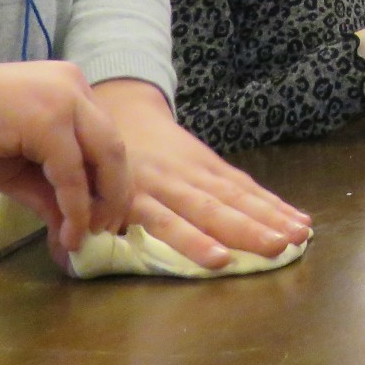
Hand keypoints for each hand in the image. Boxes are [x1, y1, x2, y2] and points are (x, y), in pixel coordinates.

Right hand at [0, 38, 129, 255]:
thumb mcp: (16, 166)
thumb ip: (50, 191)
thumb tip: (74, 231)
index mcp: (71, 89)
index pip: (106, 140)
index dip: (111, 183)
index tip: (102, 220)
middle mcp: (75, 86)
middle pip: (115, 148)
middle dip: (115, 196)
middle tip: (103, 233)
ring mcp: (63, 97)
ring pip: (103, 157)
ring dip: (100, 205)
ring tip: (86, 238)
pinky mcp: (45, 118)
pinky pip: (71, 171)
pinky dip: (75, 206)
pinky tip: (68, 233)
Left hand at [90, 79, 311, 269]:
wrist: (119, 104)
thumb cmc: (93, 159)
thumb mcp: (75, 186)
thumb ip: (71, 221)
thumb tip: (65, 256)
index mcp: (134, 190)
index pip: (168, 219)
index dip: (193, 240)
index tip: (221, 260)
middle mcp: (171, 180)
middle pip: (213, 207)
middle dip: (248, 229)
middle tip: (279, 248)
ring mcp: (195, 169)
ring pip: (236, 195)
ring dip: (269, 216)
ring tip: (299, 235)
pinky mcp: (211, 162)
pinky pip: (244, 184)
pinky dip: (272, 202)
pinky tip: (297, 217)